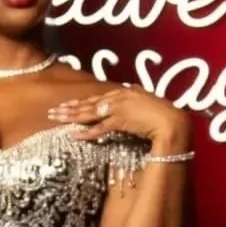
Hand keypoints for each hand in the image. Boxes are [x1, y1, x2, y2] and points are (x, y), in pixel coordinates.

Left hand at [46, 81, 190, 153]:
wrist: (173, 122)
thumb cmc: (165, 115)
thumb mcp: (148, 103)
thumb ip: (136, 100)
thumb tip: (130, 98)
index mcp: (125, 92)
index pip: (98, 98)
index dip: (80, 102)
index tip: (66, 105)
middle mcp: (119, 98)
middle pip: (89, 103)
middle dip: (69, 108)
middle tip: (52, 112)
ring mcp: (120, 109)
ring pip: (90, 113)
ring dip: (71, 117)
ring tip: (56, 119)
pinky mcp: (122, 121)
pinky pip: (100, 128)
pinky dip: (86, 131)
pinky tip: (73, 134)